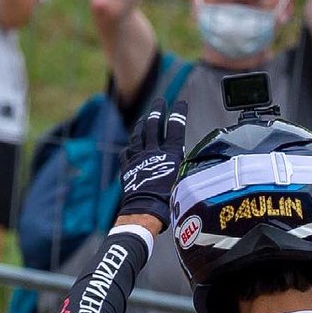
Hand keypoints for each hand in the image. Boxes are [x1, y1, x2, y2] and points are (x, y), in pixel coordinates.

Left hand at [118, 98, 187, 230]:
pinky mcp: (128, 168)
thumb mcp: (184, 181)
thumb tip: (184, 159)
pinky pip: (126, 152)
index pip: (175, 127)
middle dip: (158, 111)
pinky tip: (131, 146)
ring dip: (142, 124)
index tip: (181, 103)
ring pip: (138, 135)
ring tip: (145, 118)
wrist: (146, 211)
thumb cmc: (169, 201)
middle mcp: (153, 152)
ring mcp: (138, 159)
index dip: (179, 113)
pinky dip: (130, 147)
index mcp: (170, 154)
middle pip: (154, 125)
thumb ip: (182, 165)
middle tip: (160, 101)